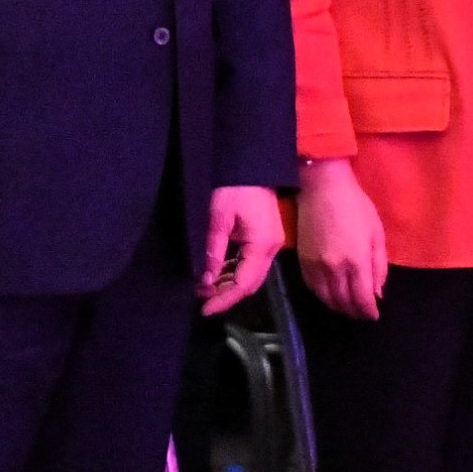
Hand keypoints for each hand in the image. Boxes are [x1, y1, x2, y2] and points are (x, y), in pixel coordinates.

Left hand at [201, 184, 285, 314]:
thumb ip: (213, 251)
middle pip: (250, 283)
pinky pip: (250, 262)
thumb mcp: (218, 217)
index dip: (224, 300)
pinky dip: (234, 271)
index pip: (244, 284)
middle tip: (201, 300)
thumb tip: (206, 280)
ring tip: (204, 288)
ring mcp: (270, 242)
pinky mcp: (264, 236)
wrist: (252, 161)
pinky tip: (217, 273)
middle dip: (226, 295)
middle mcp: (271, 247)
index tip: (205, 310)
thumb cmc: (235, 185)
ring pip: (250, 274)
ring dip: (229, 284)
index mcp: (262, 245)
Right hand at [294, 160, 387, 319]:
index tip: (373, 315)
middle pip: (344, 302)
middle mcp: (335, 268)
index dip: (368, 311)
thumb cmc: (356, 206)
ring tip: (347, 308)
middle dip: (354, 312)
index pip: (362, 298)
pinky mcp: (302, 261)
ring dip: (338, 307)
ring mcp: (316, 266)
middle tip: (362, 314)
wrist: (322, 188)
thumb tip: (377, 293)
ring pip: (326, 298)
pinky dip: (322, 297)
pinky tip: (330, 296)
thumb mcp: (376, 233)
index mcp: (357, 261)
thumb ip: (378, 265)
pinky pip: (312, 288)